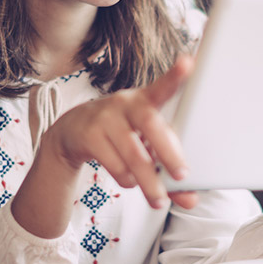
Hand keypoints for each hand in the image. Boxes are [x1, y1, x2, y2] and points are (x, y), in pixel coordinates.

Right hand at [39, 55, 198, 209]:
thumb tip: (191, 198)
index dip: (176, 76)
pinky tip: (129, 181)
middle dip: (168, 152)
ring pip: (133, 154)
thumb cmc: (120, 135)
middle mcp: (125, 103)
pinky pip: (114, 164)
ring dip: (148, 181)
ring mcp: (105, 117)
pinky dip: (126, 180)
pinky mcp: (89, 135)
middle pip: (150, 124)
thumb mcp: (146, 145)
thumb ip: (169, 170)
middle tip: (182, 175)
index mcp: (145, 100)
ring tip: (157, 200)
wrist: (71, 132)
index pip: (162, 86)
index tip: (188, 63)